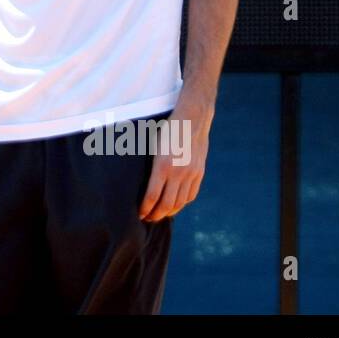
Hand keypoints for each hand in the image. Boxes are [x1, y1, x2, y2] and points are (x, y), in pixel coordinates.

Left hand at [139, 98, 211, 222]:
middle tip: (147, 219)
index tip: (139, 215)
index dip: (145, 209)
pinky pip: (190, 195)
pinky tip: (175, 205)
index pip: (152, 196)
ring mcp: (191, 174)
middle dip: (155, 215)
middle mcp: (178, 173)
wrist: (192, 118)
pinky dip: (182, 204)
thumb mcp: (154, 145)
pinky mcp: (199, 173)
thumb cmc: (167, 129)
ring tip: (159, 214)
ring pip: (180, 203)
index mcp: (162, 165)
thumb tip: (140, 183)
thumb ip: (151, 166)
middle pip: (166, 204)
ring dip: (168, 212)